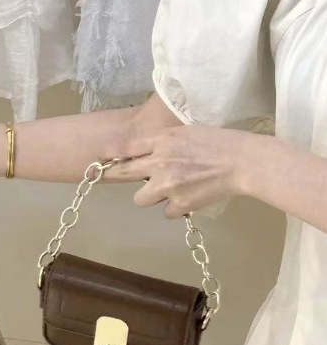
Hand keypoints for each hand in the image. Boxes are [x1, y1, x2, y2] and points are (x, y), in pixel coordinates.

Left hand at [113, 125, 253, 217]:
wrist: (244, 161)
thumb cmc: (218, 142)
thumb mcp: (186, 132)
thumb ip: (162, 141)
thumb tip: (141, 151)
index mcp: (162, 140)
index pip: (126, 148)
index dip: (112, 155)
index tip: (101, 160)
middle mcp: (160, 162)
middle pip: (122, 172)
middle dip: (115, 175)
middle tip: (110, 176)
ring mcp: (168, 185)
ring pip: (140, 199)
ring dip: (151, 196)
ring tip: (170, 189)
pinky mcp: (179, 203)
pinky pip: (165, 212)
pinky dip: (175, 207)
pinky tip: (189, 197)